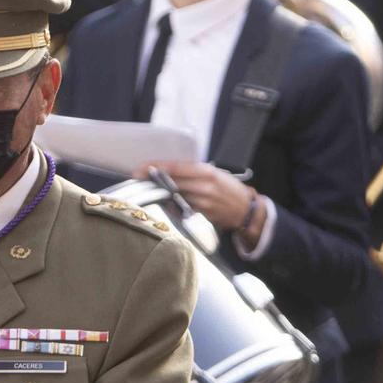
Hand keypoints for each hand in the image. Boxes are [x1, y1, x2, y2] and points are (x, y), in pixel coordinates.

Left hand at [138, 159, 258, 235]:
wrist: (246, 210)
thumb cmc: (229, 188)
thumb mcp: (214, 173)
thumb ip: (193, 172)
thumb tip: (168, 171)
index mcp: (206, 172)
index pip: (176, 167)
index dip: (156, 167)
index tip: (141, 168)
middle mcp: (203, 187)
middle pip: (171, 182)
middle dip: (153, 179)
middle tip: (137, 176)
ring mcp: (202, 203)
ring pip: (173, 196)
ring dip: (160, 192)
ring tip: (149, 187)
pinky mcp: (201, 215)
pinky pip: (181, 208)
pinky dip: (172, 204)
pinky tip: (166, 201)